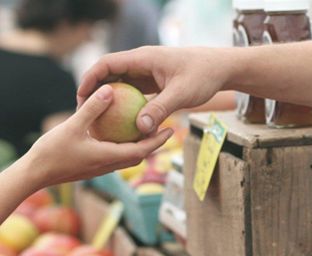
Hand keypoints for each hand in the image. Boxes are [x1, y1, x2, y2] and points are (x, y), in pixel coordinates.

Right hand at [27, 84, 172, 189]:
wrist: (36, 174)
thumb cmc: (53, 152)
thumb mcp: (73, 126)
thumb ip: (92, 109)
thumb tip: (109, 90)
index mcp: (109, 157)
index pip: (142, 150)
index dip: (158, 141)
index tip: (171, 130)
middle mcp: (109, 165)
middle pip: (139, 155)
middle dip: (154, 144)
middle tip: (165, 128)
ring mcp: (101, 168)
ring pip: (127, 158)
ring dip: (140, 146)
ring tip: (146, 130)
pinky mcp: (93, 167)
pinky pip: (115, 156)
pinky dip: (124, 147)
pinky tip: (119, 134)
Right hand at [77, 46, 231, 134]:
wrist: (220, 69)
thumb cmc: (203, 76)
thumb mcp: (181, 94)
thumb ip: (160, 109)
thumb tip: (140, 129)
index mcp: (143, 58)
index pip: (107, 64)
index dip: (90, 79)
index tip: (81, 97)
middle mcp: (141, 64)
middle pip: (109, 75)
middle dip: (94, 92)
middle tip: (84, 113)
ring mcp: (147, 74)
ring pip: (120, 86)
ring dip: (109, 101)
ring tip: (98, 121)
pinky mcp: (153, 84)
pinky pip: (133, 95)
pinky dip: (125, 107)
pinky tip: (122, 125)